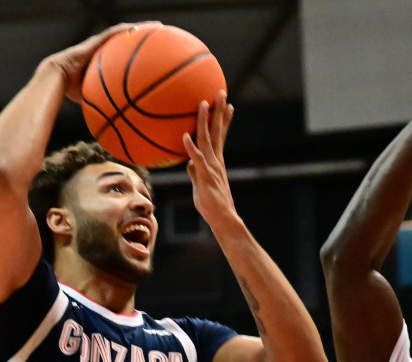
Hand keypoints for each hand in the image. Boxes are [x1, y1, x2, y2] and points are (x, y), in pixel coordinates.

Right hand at [49, 22, 160, 103]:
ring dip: (141, 29)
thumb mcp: (95, 100)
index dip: (142, 56)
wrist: (55, 79)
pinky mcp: (95, 40)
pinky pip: (114, 33)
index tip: (158, 58)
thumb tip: (122, 126)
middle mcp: (104, 52)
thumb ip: (108, 107)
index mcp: (105, 64)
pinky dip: (127, 30)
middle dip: (146, 39)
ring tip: (158, 27)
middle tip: (163, 39)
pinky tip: (141, 28)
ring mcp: (100, 44)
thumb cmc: (71, 92)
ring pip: (124, 33)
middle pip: (128, 43)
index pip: (126, 58)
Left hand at [183, 91, 237, 229]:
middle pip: (217, 131)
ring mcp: (211, 166)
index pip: (220, 135)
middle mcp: (216, 160)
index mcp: (216, 160)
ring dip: (204, 121)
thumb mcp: (200, 184)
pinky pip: (197, 159)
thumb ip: (195, 171)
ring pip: (207, 139)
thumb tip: (187, 163)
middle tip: (221, 92)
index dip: (223, 120)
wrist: (222, 218)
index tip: (227, 105)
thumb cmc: (211, 204)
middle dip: (219, 111)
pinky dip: (191, 147)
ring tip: (203, 104)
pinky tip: (184, 137)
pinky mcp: (205, 176)